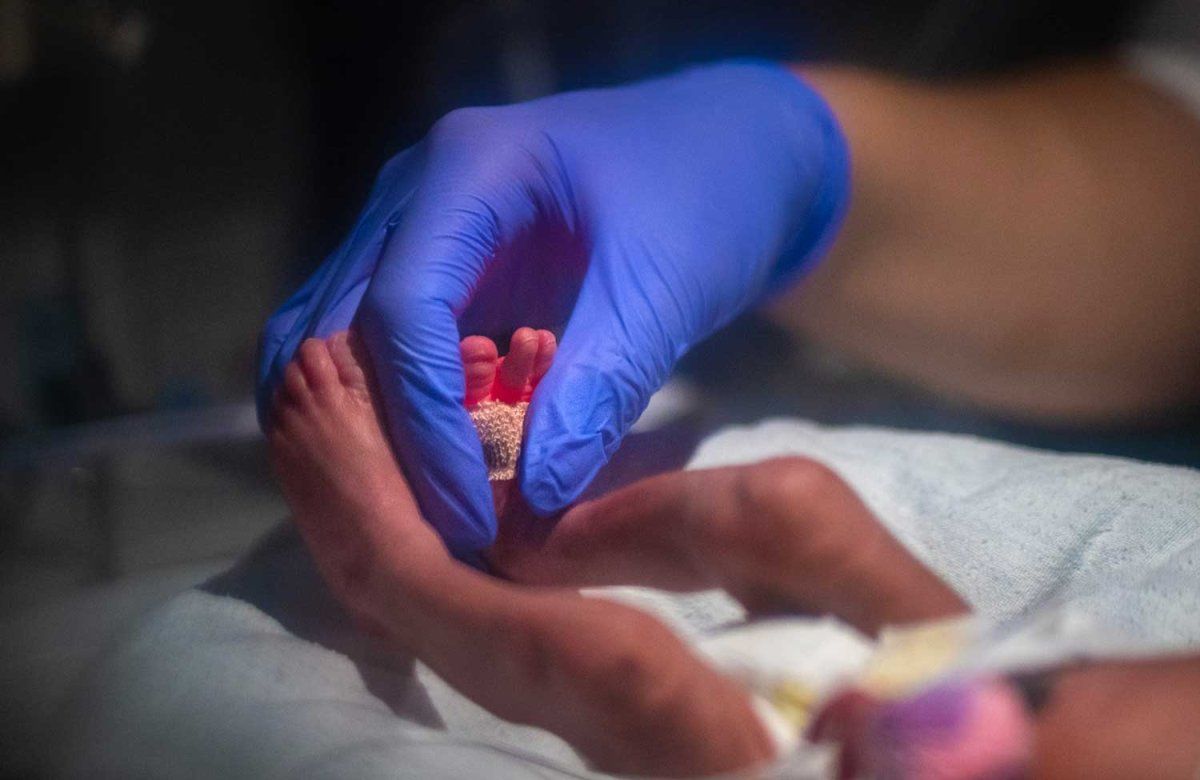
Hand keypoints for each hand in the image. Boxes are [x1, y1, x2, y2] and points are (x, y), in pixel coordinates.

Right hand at [257, 62, 847, 553]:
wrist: (745, 153)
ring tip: (432, 522)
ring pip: (344, 348)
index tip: (470, 518)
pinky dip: (407, 421)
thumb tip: (530, 503)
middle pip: (338, 330)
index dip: (424, 427)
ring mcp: (417, 232)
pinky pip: (389, 356)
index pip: (401, 311)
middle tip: (424, 537)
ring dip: (376, 435)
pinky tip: (450, 484)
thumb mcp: (664, 293)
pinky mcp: (441, 274)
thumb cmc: (711, 198)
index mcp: (465, 170)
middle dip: (372, 439)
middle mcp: (415, 196)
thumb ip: (597, 390)